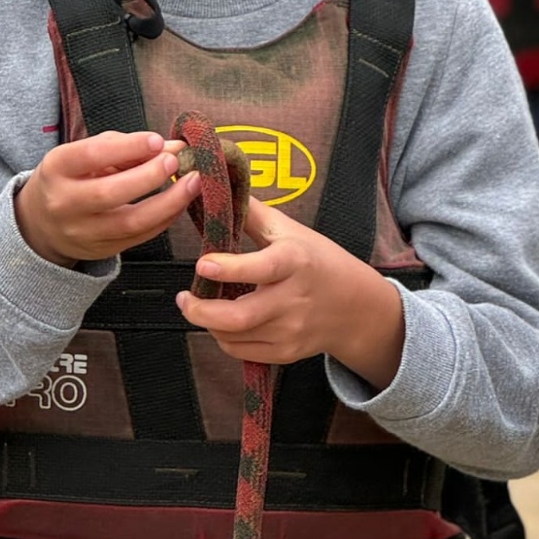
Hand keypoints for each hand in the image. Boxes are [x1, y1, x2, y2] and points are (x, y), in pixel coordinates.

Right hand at [15, 130, 196, 267]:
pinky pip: (140, 237)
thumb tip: (173, 146)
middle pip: (109, 193)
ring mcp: (82, 232)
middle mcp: (64, 203)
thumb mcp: (85, 155)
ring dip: (167, 203)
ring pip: (129, 222)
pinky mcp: (101, 250)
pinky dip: (165, 219)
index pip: (90, 156)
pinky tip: (180, 203)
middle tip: (176, 161)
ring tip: (192, 183)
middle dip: (148, 176)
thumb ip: (125, 147)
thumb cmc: (71, 178)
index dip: (126, 147)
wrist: (43, 223)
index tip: (156, 140)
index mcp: (56, 169)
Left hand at [175, 198, 404, 390]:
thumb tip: (220, 186)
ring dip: (209, 322)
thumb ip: (252, 214)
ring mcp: (290, 330)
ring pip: (233, 337)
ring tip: (203, 306)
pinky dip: (224, 338)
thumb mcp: (291, 231)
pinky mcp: (286, 352)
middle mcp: (293, 299)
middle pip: (239, 317)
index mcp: (294, 262)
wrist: (355, 307)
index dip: (229, 269)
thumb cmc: (318, 261)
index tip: (202, 264)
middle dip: (201, 311)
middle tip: (184, 299)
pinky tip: (223, 322)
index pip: (261, 268)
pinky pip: (241, 351)